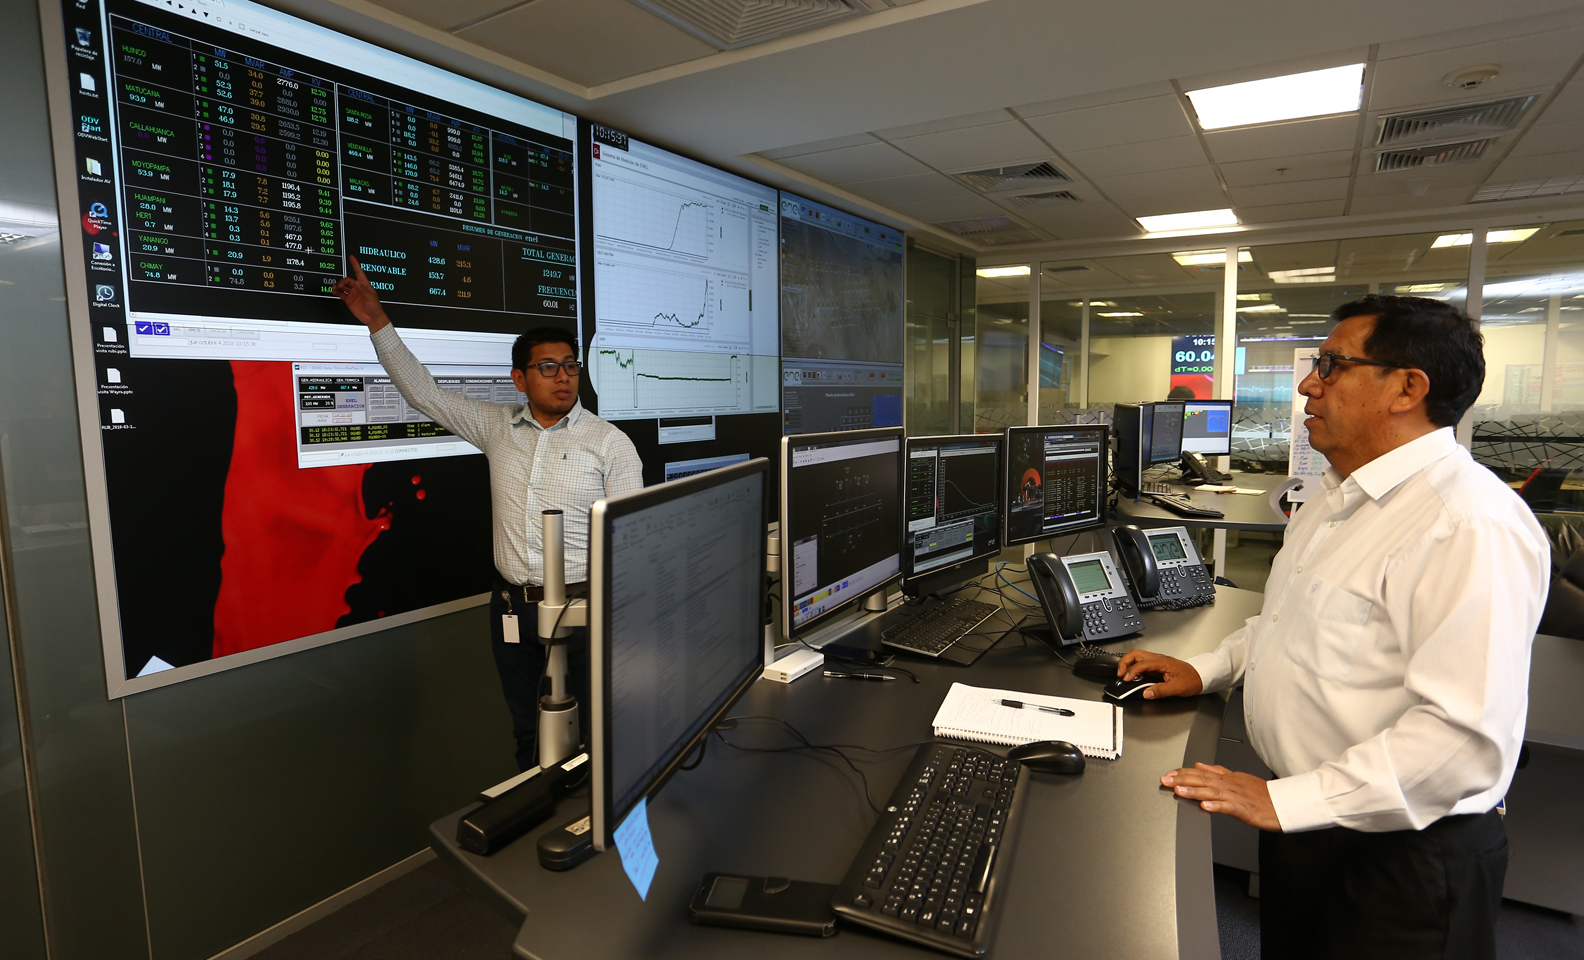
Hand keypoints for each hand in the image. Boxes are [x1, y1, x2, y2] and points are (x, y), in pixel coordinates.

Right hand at [332, 256, 389, 330]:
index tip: (352, 257)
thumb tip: (357, 282)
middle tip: (340, 286)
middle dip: (342, 281)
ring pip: (343, 286)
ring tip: (335, 288)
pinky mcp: (349, 300)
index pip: (359, 272)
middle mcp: (358, 288)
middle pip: (348, 280)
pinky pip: (340, 293)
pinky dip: (336, 291)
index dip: (355, 264)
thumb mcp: (371, 298)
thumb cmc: (375, 308)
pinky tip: (334, 291)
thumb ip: (364, 290)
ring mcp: (353, 294)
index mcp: (364, 285)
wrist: (373, 318)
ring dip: (338, 285)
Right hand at [1116, 649, 1202, 698]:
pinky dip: (1133, 668)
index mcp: (1162, 662)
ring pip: (1137, 657)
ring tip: (1123, 675)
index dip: (1131, 671)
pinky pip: (1141, 663)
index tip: (1125, 679)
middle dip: (1124, 662)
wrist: (1201, 676)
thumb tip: (1146, 693)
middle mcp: (1158, 659)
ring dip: (1128, 664)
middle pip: (1135, 654)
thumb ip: (1161, 691)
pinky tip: (1133, 676)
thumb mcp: (1178, 688)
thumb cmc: (1192, 679)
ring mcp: (1156, 661)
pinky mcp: (1156, 666)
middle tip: (1119, 674)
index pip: (1142, 664)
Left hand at [1161, 763, 1280, 830]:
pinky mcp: (1245, 809)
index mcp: (1228, 778)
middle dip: (1182, 779)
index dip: (1184, 772)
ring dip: (1194, 791)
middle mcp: (1230, 784)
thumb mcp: (1238, 777)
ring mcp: (1237, 796)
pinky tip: (1205, 807)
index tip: (1169, 773)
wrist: (1284, 803)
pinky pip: (1229, 807)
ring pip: (1213, 792)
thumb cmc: (1262, 794)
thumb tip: (1199, 765)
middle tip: (1165, 780)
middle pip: (1203, 780)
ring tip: (1179, 791)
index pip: (1201, 773)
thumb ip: (1218, 771)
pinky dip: (1216, 806)